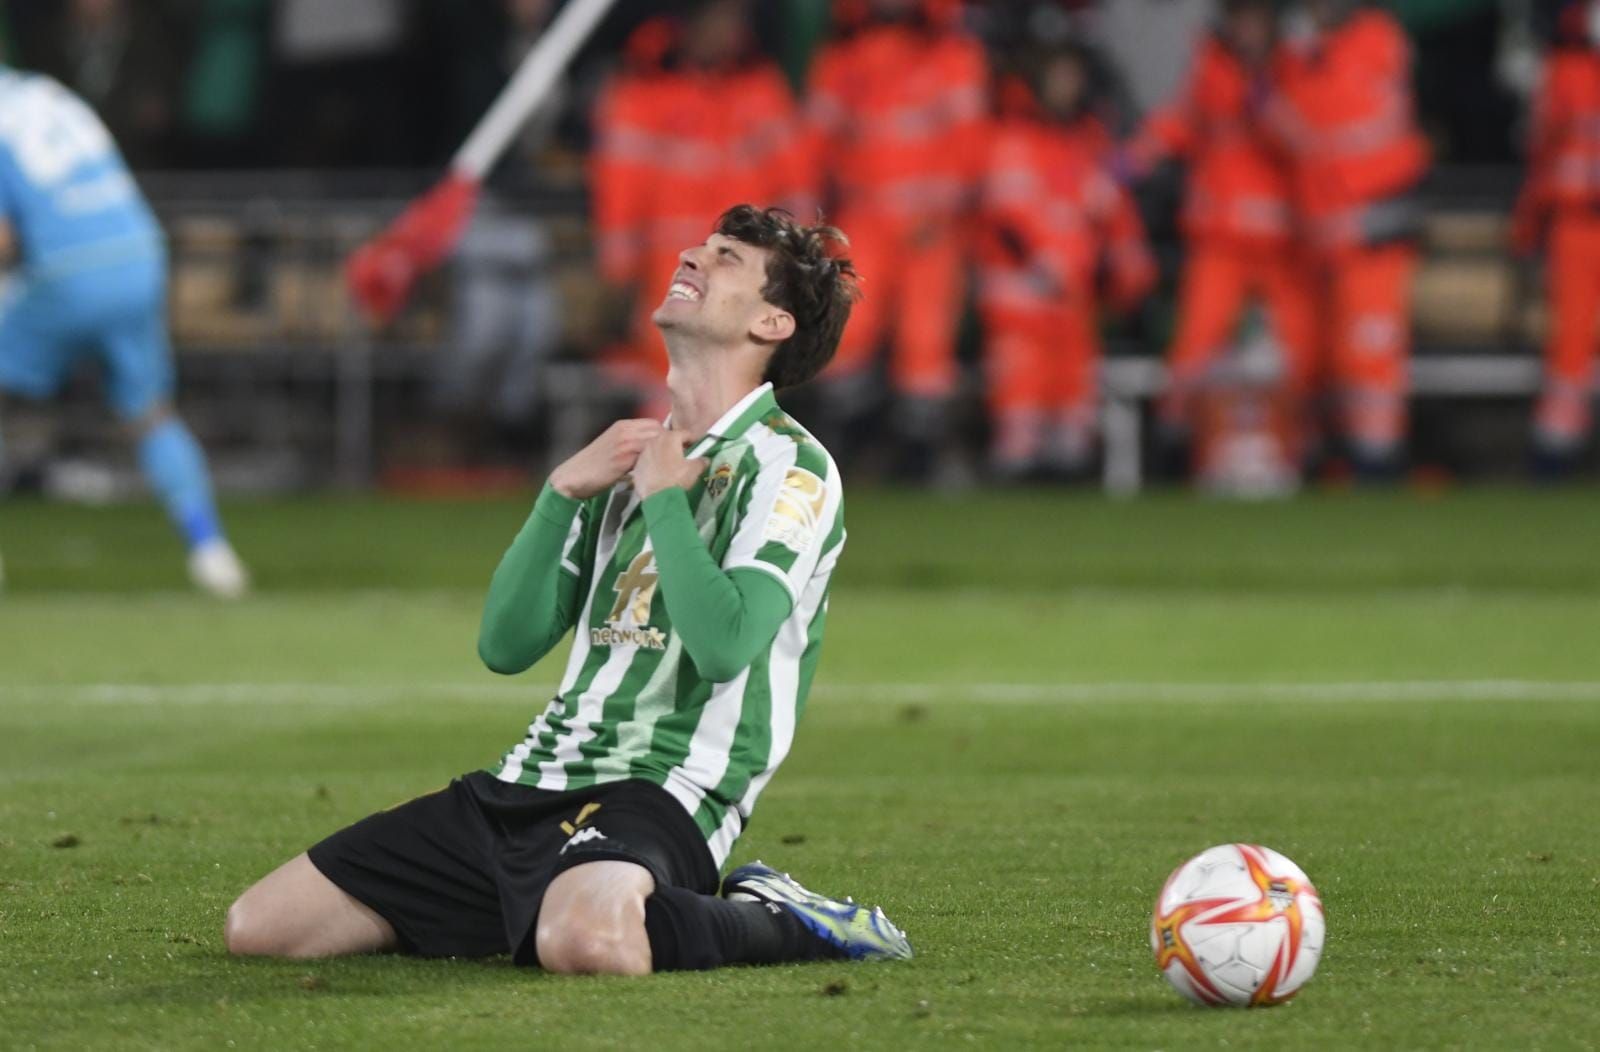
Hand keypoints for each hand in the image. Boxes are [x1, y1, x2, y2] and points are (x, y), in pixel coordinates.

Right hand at [548, 419, 664, 498]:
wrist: (573, 477)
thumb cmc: (594, 467)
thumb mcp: (613, 448)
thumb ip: (632, 444)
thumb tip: (654, 452)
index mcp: (622, 426)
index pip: (654, 424)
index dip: (665, 436)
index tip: (673, 449)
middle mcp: (623, 431)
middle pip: (657, 431)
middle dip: (668, 444)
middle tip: (674, 460)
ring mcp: (623, 443)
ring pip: (654, 442)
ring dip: (664, 454)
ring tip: (668, 468)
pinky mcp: (622, 458)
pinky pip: (646, 456)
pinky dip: (654, 464)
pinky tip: (656, 474)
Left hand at [631, 430, 708, 499]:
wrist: (658, 498)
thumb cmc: (677, 479)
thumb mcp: (695, 470)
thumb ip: (701, 461)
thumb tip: (705, 459)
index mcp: (670, 438)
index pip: (684, 433)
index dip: (693, 439)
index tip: (697, 445)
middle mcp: (654, 441)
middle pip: (668, 438)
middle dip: (676, 444)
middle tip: (684, 453)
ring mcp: (644, 453)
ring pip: (656, 448)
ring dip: (664, 452)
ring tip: (671, 462)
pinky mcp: (637, 465)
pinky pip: (648, 460)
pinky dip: (654, 463)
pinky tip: (660, 472)